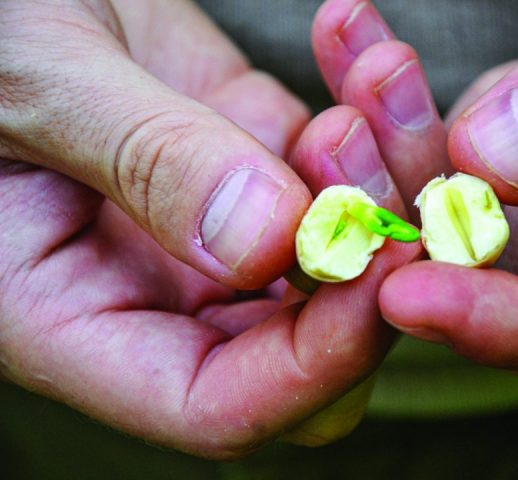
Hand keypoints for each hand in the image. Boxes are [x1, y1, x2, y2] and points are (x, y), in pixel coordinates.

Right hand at [0, 0, 417, 456]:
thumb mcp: (31, 86)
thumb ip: (144, 162)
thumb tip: (268, 241)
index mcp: (80, 318)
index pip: (217, 405)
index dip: (309, 364)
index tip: (376, 270)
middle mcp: (167, 288)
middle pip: (312, 343)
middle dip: (374, 260)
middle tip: (376, 156)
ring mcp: (226, 224)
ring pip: (351, 251)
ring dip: (389, 165)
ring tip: (375, 71)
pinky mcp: (261, 156)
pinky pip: (346, 163)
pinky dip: (372, 109)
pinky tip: (354, 39)